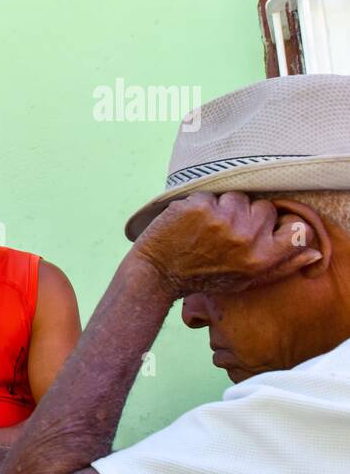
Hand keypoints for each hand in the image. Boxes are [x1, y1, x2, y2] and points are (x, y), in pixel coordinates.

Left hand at [134, 191, 321, 297]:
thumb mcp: (246, 280)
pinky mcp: (198, 207)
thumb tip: (314, 252)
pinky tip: (188, 223)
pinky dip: (198, 204)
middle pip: (262, 207)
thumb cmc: (204, 278)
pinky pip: (209, 194)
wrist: (158, 274)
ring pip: (235, 197)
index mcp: (262, 257)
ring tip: (204, 229)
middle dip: (245, 216)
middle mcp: (246, 237)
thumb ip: (281, 265)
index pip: (293, 227)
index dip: (276, 224)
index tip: (258, 230)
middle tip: (223, 234)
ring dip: (221, 208)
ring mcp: (221, 220)